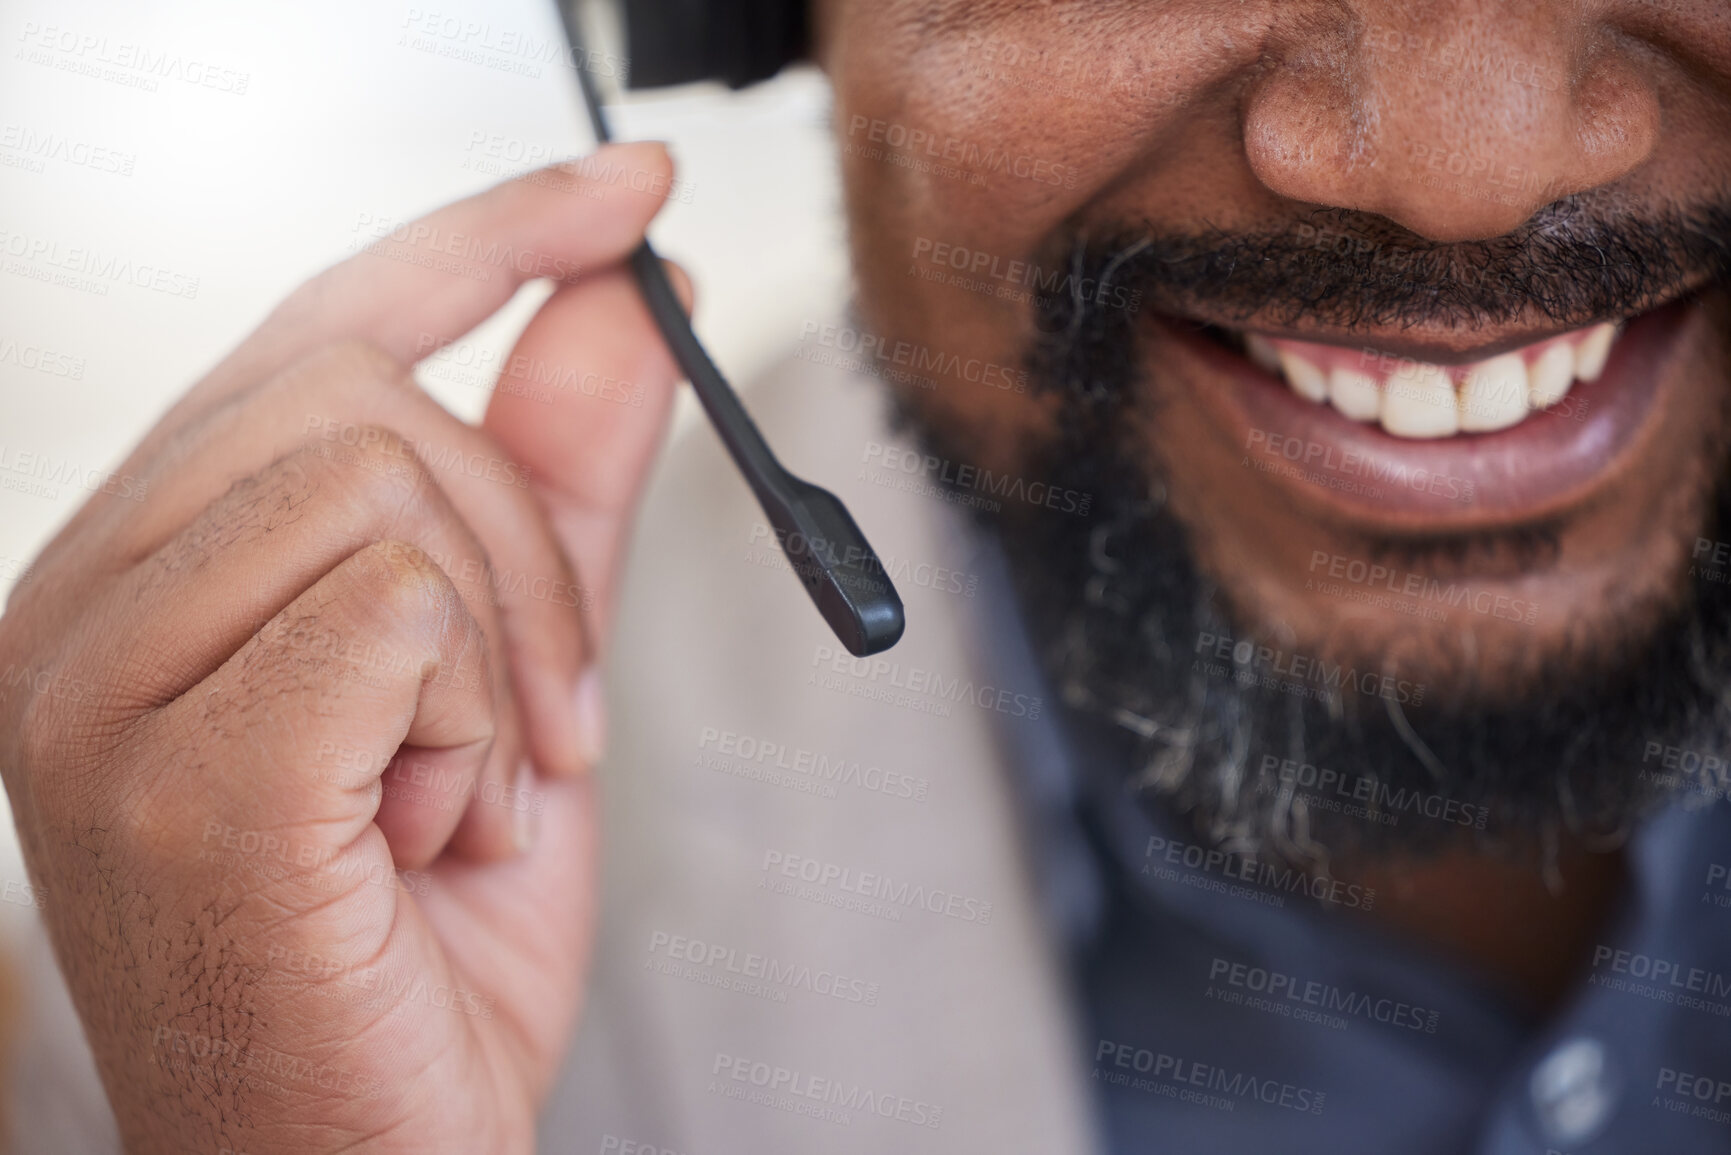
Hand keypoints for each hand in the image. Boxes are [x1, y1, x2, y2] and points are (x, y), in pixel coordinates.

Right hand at [0, 141, 685, 1152]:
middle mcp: (80, 603)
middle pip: (365, 395)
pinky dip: (474, 717)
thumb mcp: (517, 676)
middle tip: (558, 712)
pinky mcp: (168, 774)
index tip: (627, 191)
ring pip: (384, 486)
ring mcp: (96, 686)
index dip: (487, 236)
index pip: (319, 328)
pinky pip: (396, 606)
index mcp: (151, 569)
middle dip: (527, 546)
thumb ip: (560, 482)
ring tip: (471, 790)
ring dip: (504, 651)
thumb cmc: (420, 940)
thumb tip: (622, 300)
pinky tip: (428, 827)